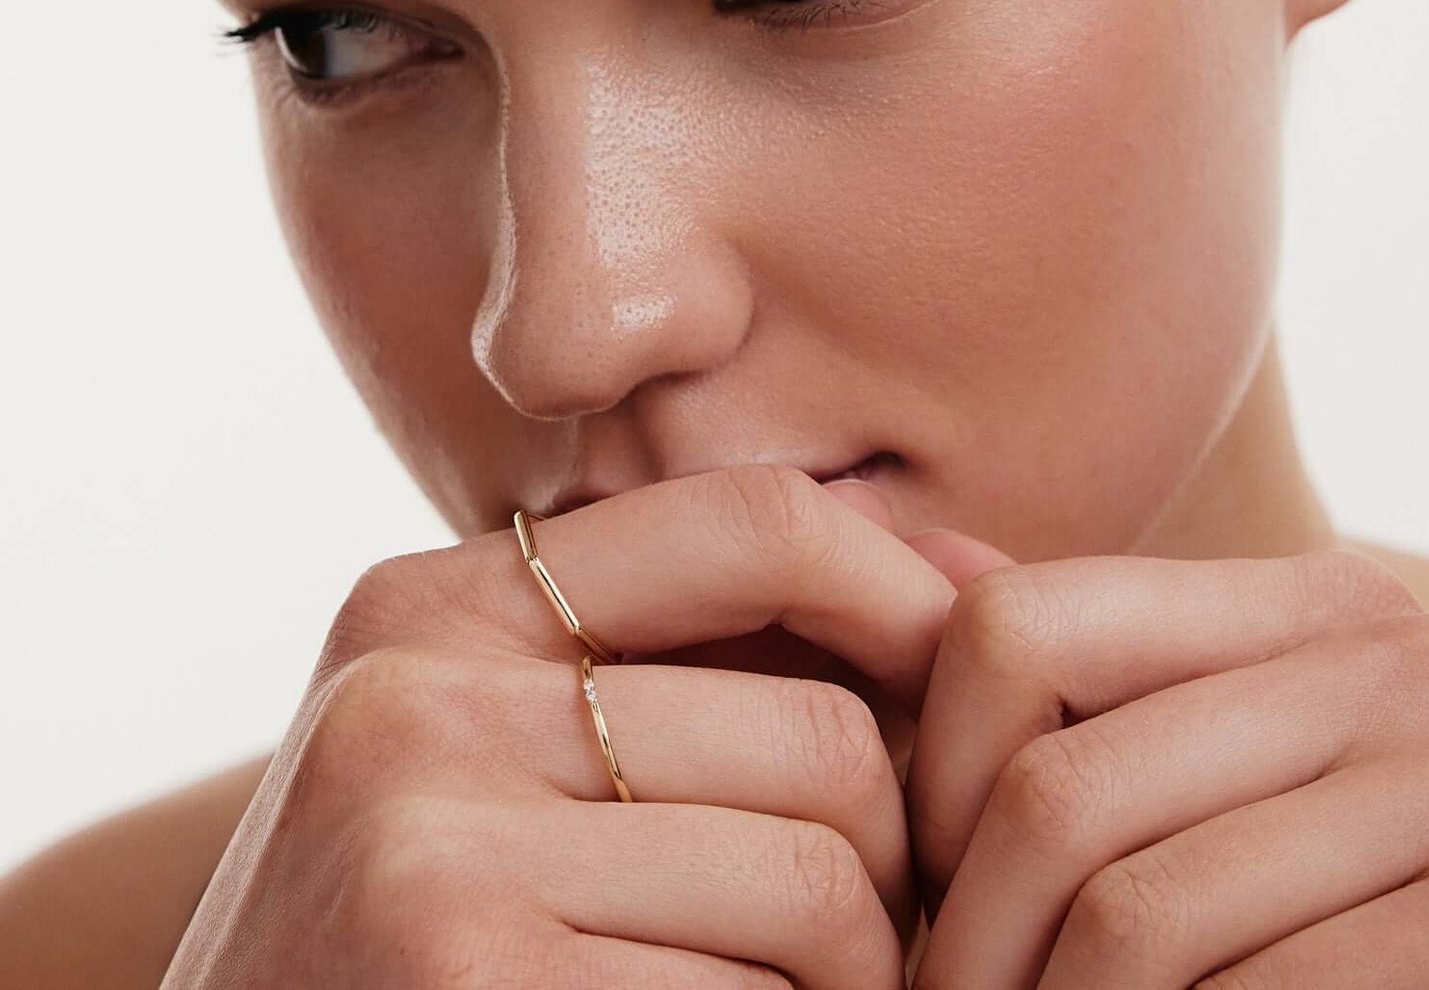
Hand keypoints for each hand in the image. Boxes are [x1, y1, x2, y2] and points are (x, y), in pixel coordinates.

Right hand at [161, 466, 961, 988]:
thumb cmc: (415, 940)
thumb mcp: (508, 756)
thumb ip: (706, 656)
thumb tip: (978, 569)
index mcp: (436, 606)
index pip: (755, 520)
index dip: (903, 594)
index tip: (963, 690)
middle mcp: (418, 698)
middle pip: (821, 739)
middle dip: (884, 863)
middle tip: (859, 939)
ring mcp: (429, 850)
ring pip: (816, 888)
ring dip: (848, 978)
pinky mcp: (466, 985)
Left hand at [903, 542, 1428, 987]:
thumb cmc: (1357, 865)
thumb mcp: (1254, 732)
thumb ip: (1100, 661)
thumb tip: (934, 555)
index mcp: (1301, 610)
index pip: (1016, 626)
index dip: (936, 766)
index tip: (936, 875)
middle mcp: (1379, 674)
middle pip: (1057, 793)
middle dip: (969, 936)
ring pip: (1133, 915)